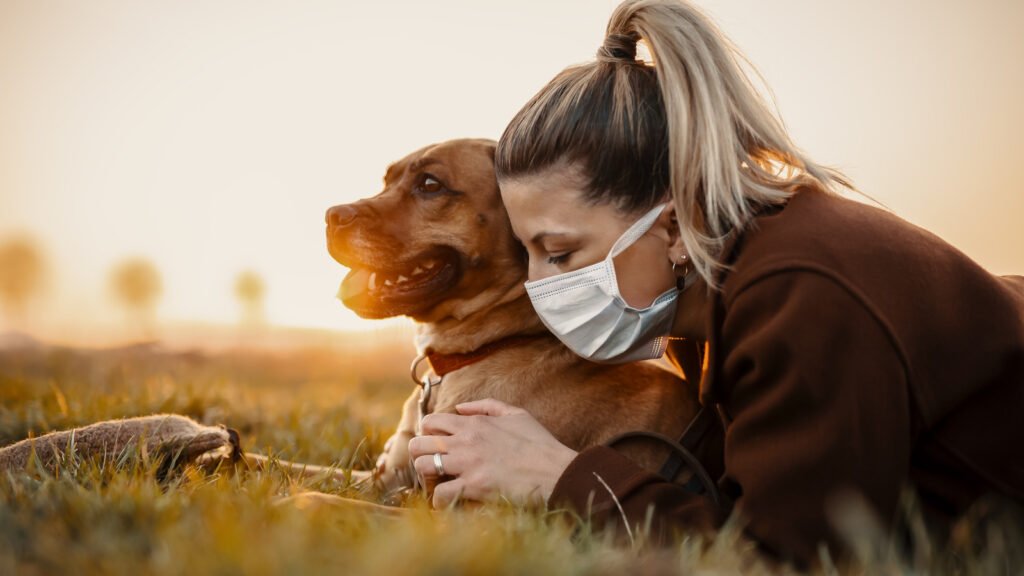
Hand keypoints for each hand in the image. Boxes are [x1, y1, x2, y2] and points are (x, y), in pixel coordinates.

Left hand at [407, 398, 577, 507]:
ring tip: (438, 483)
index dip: (428, 435)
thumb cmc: (539, 444)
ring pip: (422, 465)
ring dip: (426, 477)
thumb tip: (460, 407)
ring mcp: (467, 463)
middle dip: (421, 455)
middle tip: (433, 466)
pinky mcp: (474, 486)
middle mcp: (465, 440)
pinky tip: (448, 502)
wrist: (556, 471)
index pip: (431, 422)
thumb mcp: (516, 414)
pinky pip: (439, 494)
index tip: (437, 446)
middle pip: (418, 443)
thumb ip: (486, 405)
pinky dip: (439, 501)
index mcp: (474, 422)